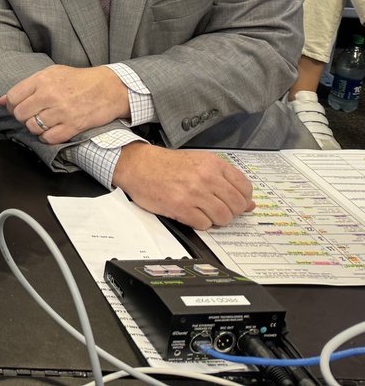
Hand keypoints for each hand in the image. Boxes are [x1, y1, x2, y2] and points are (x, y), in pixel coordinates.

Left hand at [0, 65, 129, 143]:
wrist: (109, 88)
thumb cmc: (79, 80)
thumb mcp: (51, 74)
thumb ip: (26, 86)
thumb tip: (1, 101)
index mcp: (43, 79)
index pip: (13, 98)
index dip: (12, 106)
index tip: (18, 108)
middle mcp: (50, 95)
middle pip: (20, 114)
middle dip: (23, 117)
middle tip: (32, 115)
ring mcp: (62, 111)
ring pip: (33, 128)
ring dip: (35, 128)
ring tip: (44, 122)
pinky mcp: (73, 125)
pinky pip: (48, 138)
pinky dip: (47, 137)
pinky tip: (52, 130)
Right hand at [112, 143, 254, 228]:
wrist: (138, 166)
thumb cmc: (166, 165)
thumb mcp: (199, 163)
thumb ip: (225, 180)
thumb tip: (250, 203)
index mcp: (213, 164)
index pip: (245, 188)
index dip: (243, 199)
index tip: (235, 202)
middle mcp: (206, 177)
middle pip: (236, 205)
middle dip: (230, 212)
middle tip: (217, 208)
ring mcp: (194, 193)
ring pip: (223, 217)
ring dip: (216, 219)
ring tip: (203, 212)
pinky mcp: (181, 207)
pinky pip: (204, 224)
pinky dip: (200, 223)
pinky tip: (191, 213)